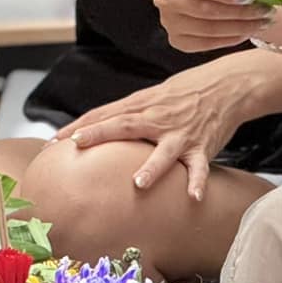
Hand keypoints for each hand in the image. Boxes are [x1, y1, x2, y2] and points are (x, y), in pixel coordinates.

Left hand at [53, 65, 273, 201]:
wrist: (227, 85)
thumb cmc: (184, 93)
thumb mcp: (152, 97)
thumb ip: (126, 113)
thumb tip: (93, 127)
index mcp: (143, 106)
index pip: (105, 114)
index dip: (79, 126)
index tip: (54, 140)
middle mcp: (158, 118)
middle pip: (125, 125)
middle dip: (100, 134)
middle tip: (77, 144)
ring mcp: (181, 134)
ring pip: (165, 152)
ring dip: (152, 168)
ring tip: (138, 184)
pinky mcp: (202, 147)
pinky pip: (200, 167)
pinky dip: (197, 181)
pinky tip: (193, 197)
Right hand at [154, 0, 271, 52]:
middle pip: (202, 9)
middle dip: (238, 11)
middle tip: (265, 10)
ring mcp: (169, 22)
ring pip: (207, 29)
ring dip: (240, 27)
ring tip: (263, 21)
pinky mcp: (177, 40)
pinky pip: (207, 44)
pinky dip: (231, 39)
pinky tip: (248, 31)